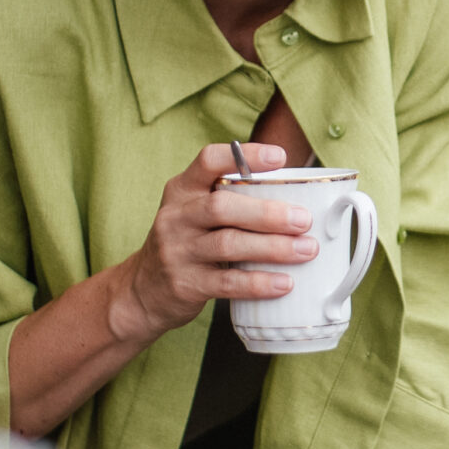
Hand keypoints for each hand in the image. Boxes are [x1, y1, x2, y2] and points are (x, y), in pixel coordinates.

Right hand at [111, 143, 317, 340]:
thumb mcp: (194, 214)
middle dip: (267, 213)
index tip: (280, 157)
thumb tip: (298, 199)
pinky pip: (227, 283)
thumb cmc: (186, 245)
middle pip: (222, 206)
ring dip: (272, 247)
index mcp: (182, 190)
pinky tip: (285, 283)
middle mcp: (176, 217)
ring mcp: (177, 251)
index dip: (244, 156)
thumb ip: (232, 202)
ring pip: (228, 244)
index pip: (209, 161)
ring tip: (306, 249)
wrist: (142, 292)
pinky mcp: (185, 285)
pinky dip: (259, 283)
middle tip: (304, 219)